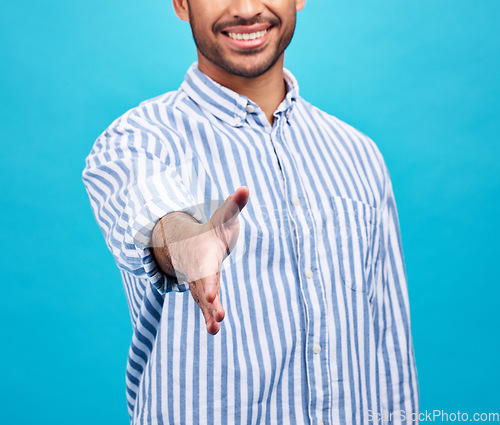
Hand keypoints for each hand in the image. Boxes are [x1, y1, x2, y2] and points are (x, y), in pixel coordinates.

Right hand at [170, 186, 248, 334]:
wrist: (191, 243)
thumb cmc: (211, 231)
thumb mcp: (223, 219)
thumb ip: (233, 206)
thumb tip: (245, 188)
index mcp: (206, 256)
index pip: (208, 271)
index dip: (211, 282)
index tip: (213, 296)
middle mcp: (201, 272)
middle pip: (205, 289)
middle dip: (211, 301)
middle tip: (218, 316)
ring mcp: (201, 284)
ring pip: (205, 301)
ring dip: (210, 314)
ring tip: (215, 330)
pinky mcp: (205, 292)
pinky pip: (206, 307)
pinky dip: (209, 317)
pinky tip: (214, 331)